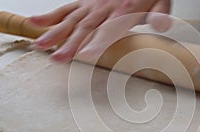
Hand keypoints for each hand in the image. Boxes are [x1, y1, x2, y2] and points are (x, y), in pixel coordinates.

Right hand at [30, 0, 170, 61]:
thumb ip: (160, 14)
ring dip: (56, 32)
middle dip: (71, 44)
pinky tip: (36, 22)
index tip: (85, 56)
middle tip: (57, 58)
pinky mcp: (86, 1)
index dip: (97, 43)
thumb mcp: (161, 1)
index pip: (109, 31)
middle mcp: (105, 9)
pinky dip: (51, 16)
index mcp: (124, 12)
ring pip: (72, 20)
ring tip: (41, 45)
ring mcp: (93, 5)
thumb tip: (162, 25)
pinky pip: (67, 8)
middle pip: (86, 28)